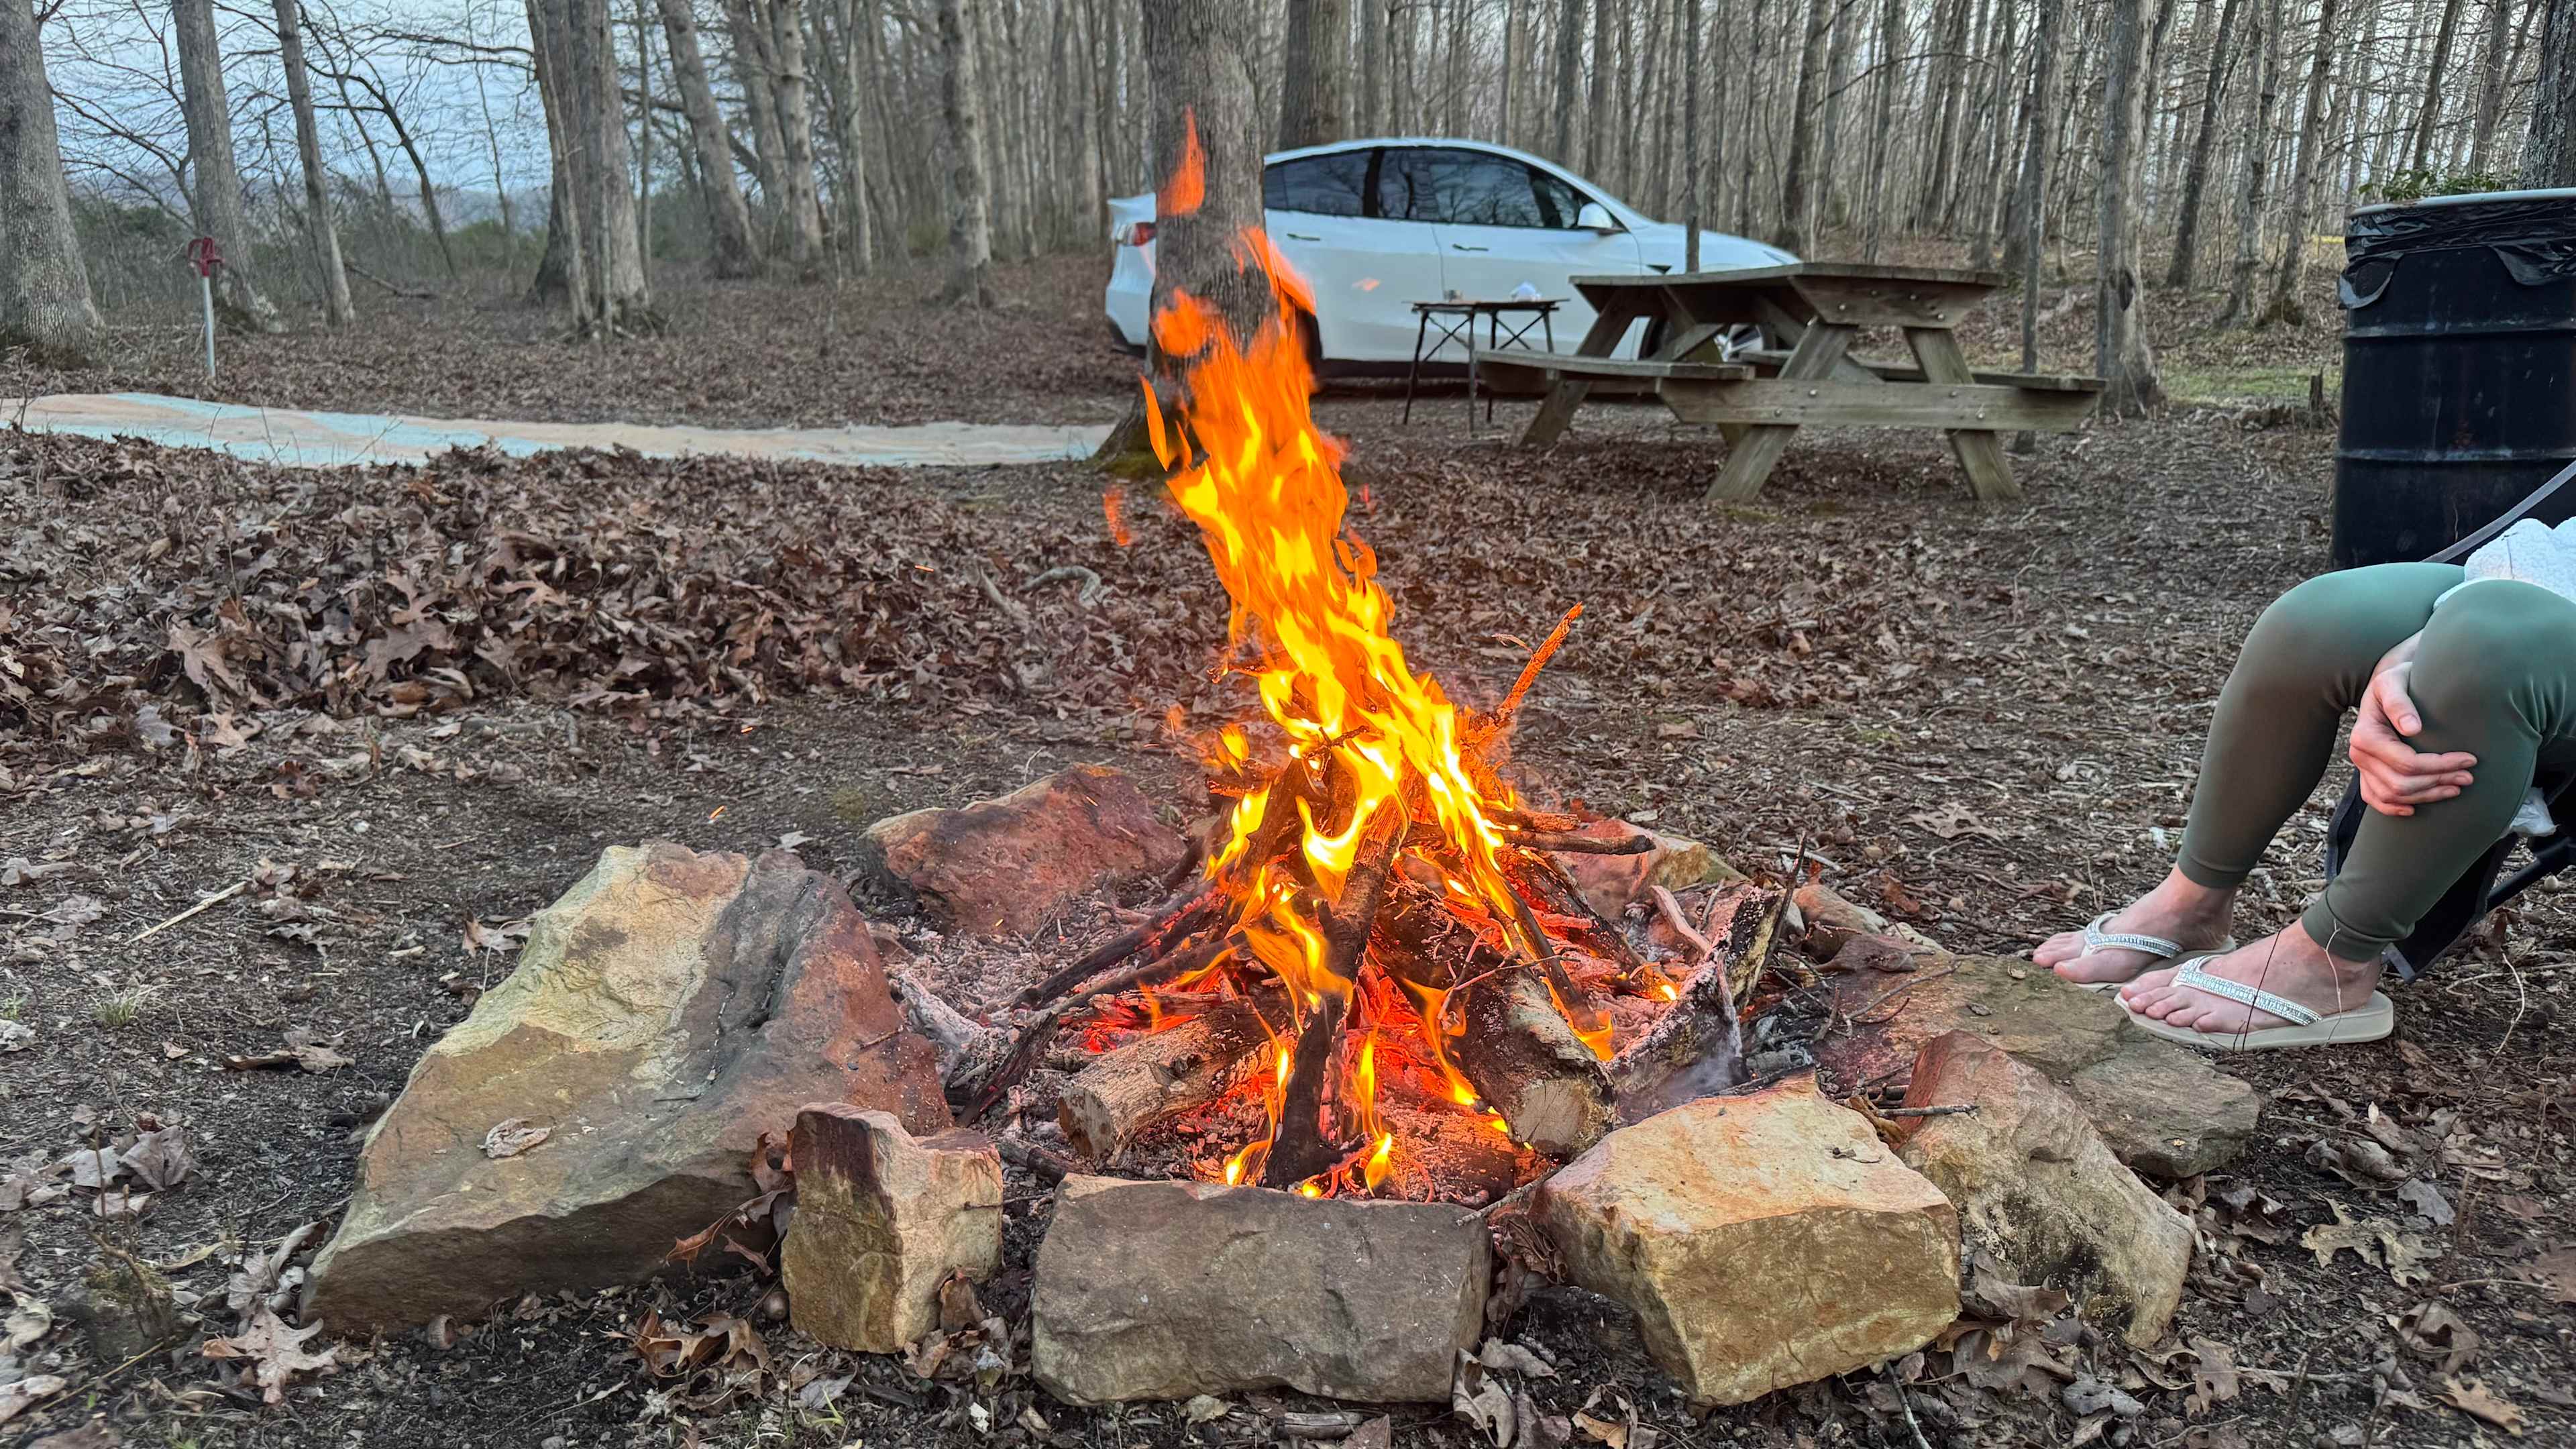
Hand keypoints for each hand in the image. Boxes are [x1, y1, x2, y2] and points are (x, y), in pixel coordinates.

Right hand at [2349, 662, 2476, 815]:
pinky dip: (2394, 808)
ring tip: (2455, 788)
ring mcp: (2361, 767)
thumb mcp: (2394, 681)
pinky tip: (2415, 809)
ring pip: (2393, 796)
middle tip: (2468, 776)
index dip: (2440, 766)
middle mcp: (2359, 754)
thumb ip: (2400, 702)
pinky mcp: (2367, 773)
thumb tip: (2412, 728)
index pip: (2407, 763)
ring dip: (2426, 796)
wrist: (2385, 686)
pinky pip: (2375, 799)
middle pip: (2402, 784)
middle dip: (2438, 782)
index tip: (2469, 759)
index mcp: (2365, 736)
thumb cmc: (2395, 681)